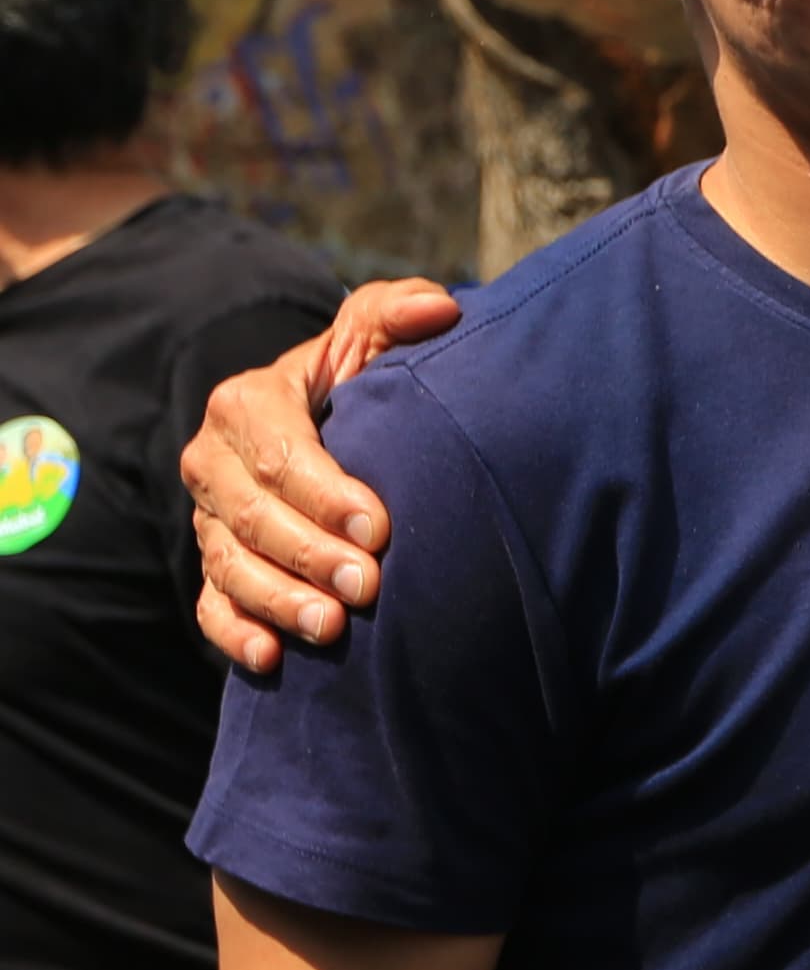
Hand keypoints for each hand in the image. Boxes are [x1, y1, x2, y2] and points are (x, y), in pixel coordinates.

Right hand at [182, 275, 455, 669]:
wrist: (330, 426)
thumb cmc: (359, 378)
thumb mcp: (373, 336)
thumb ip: (397, 313)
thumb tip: (438, 310)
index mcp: (247, 404)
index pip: (278, 452)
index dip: (325, 493)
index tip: (379, 527)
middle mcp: (214, 463)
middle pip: (249, 516)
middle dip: (308, 553)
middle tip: (367, 585)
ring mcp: (211, 519)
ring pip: (229, 566)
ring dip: (277, 600)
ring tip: (332, 629)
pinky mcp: (217, 566)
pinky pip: (212, 605)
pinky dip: (236, 633)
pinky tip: (272, 659)